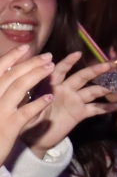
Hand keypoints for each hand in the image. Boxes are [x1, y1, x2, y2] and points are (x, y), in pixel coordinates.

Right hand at [0, 47, 55, 162]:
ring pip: (17, 87)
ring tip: (52, 68)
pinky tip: (49, 96)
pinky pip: (25, 112)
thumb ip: (1, 91)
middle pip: (10, 75)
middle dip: (30, 62)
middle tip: (48, 56)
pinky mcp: (7, 128)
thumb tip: (12, 76)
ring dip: (36, 75)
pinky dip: (37, 103)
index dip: (11, 57)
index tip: (26, 47)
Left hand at [23, 54, 116, 157]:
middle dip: (95, 70)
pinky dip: (107, 108)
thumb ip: (36, 103)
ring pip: (93, 91)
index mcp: (51, 86)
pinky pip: (95, 109)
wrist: (35, 140)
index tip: (77, 54)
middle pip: (82, 77)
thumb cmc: (27, 123)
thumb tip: (48, 96)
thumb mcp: (27, 112)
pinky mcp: (80, 113)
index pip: (60, 71)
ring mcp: (75, 101)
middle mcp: (66, 90)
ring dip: (106, 88)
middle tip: (109, 65)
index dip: (68, 62)